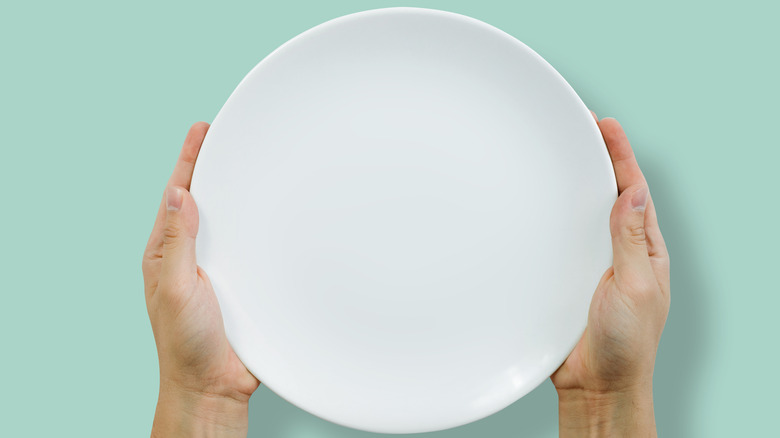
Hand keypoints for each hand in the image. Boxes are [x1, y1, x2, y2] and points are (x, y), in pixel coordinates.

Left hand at [142, 122, 259, 436]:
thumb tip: (179, 195)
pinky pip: (252, 247)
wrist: (213, 384)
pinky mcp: (243, 284)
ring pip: (230, 223)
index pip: (178, 195)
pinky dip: (261, 227)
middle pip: (204, 202)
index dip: (189, 160)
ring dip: (239, 195)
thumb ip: (177, 242)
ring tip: (251, 166)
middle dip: (214, 168)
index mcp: (168, 252)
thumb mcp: (176, 287)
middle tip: (227, 137)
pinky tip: (274, 217)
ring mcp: (218, 270)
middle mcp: (193, 256)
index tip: (201, 130)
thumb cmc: (186, 344)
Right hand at [551, 114, 669, 436]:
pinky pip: (552, 244)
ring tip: (551, 155)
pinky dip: (542, 223)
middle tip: (575, 128)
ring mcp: (587, 265)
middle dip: (593, 161)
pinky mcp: (561, 280)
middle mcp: (615, 251)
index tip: (604, 125)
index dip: (620, 156)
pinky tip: (528, 209)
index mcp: (642, 250)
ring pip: (576, 217)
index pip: (632, 191)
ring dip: (566, 187)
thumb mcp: (635, 287)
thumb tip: (633, 193)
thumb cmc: (625, 344)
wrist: (595, 385)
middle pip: (604, 195)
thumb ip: (630, 241)